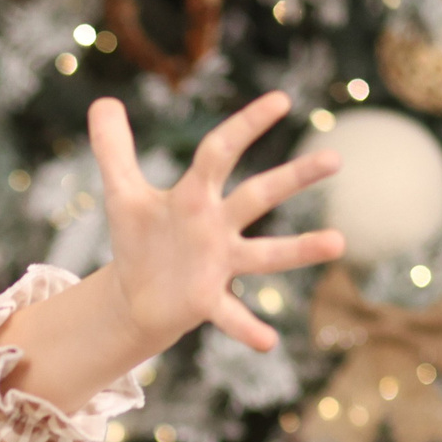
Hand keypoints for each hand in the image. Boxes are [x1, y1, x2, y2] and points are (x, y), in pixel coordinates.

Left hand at [92, 90, 345, 355]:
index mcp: (195, 195)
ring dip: (299, 250)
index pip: (221, 151)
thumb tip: (102, 101)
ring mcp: (218, 263)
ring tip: (338, 243)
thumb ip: (114, 149)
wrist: (137, 295)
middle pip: (258, 195)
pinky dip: (247, 328)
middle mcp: (216, 225)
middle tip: (335, 157)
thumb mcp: (122, 193)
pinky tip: (268, 342)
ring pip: (265, 255)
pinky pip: (231, 315)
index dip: (245, 125)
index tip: (281, 99)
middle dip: (293, 177)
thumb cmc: (140, 239)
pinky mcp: (207, 301)